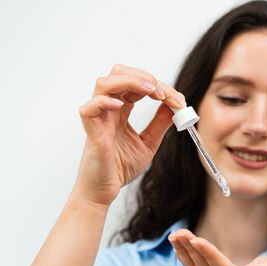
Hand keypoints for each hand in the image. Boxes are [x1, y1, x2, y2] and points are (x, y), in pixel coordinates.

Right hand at [72, 65, 185, 207]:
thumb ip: (160, 123)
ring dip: (130, 81)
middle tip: (163, 92)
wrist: (104, 191)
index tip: (177, 99)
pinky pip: (89, 109)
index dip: (158, 86)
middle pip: (119, 73)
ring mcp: (98, 119)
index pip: (136, 84)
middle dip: (144, 76)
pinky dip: (104, 101)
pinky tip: (122, 106)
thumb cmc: (119, 169)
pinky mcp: (91, 133)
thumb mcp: (148, 143)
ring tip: (151, 91)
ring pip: (104, 83)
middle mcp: (108, 110)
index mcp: (120, 110)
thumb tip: (176, 105)